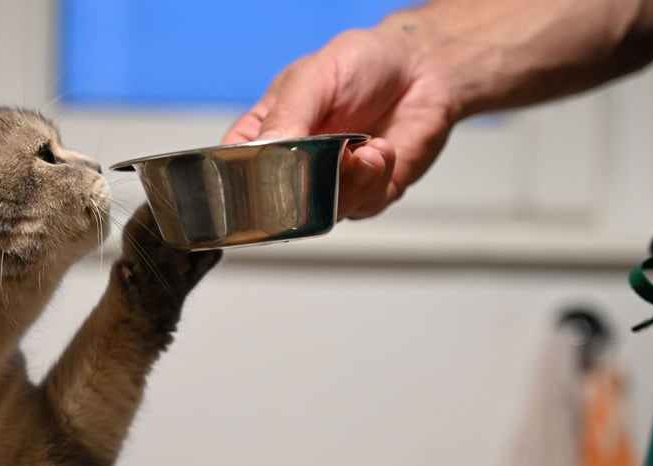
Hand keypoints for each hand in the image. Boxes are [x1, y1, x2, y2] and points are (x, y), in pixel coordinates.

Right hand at [223, 22, 459, 219]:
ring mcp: (328, 185)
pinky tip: (381, 149)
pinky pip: (361, 207)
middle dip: (304, 189)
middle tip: (324, 159)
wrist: (420, 67)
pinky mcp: (365, 194)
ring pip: (321, 215)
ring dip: (346, 184)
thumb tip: (270, 149)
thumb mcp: (313, 77)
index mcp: (263, 135)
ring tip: (363, 149)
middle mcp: (292, 167)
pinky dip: (374, 180)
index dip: (241, 184)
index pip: (232, 172)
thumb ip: (288, 116)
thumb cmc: (360, 63)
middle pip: (275, 207)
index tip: (266, 175)